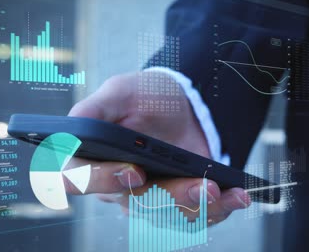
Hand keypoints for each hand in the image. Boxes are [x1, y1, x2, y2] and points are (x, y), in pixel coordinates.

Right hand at [65, 71, 250, 224]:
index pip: (80, 180)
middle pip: (137, 205)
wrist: (186, 105)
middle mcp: (119, 187)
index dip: (102, 182)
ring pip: (170, 217)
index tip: (134, 171)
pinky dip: (219, 208)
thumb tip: (73, 130)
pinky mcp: (180, 204)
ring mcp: (151, 199)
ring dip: (200, 206)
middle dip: (172, 197)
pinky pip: (196, 217)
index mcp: (94, 160)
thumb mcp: (120, 92)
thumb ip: (93, 109)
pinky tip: (235, 196)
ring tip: (223, 190)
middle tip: (201, 185)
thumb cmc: (147, 97)